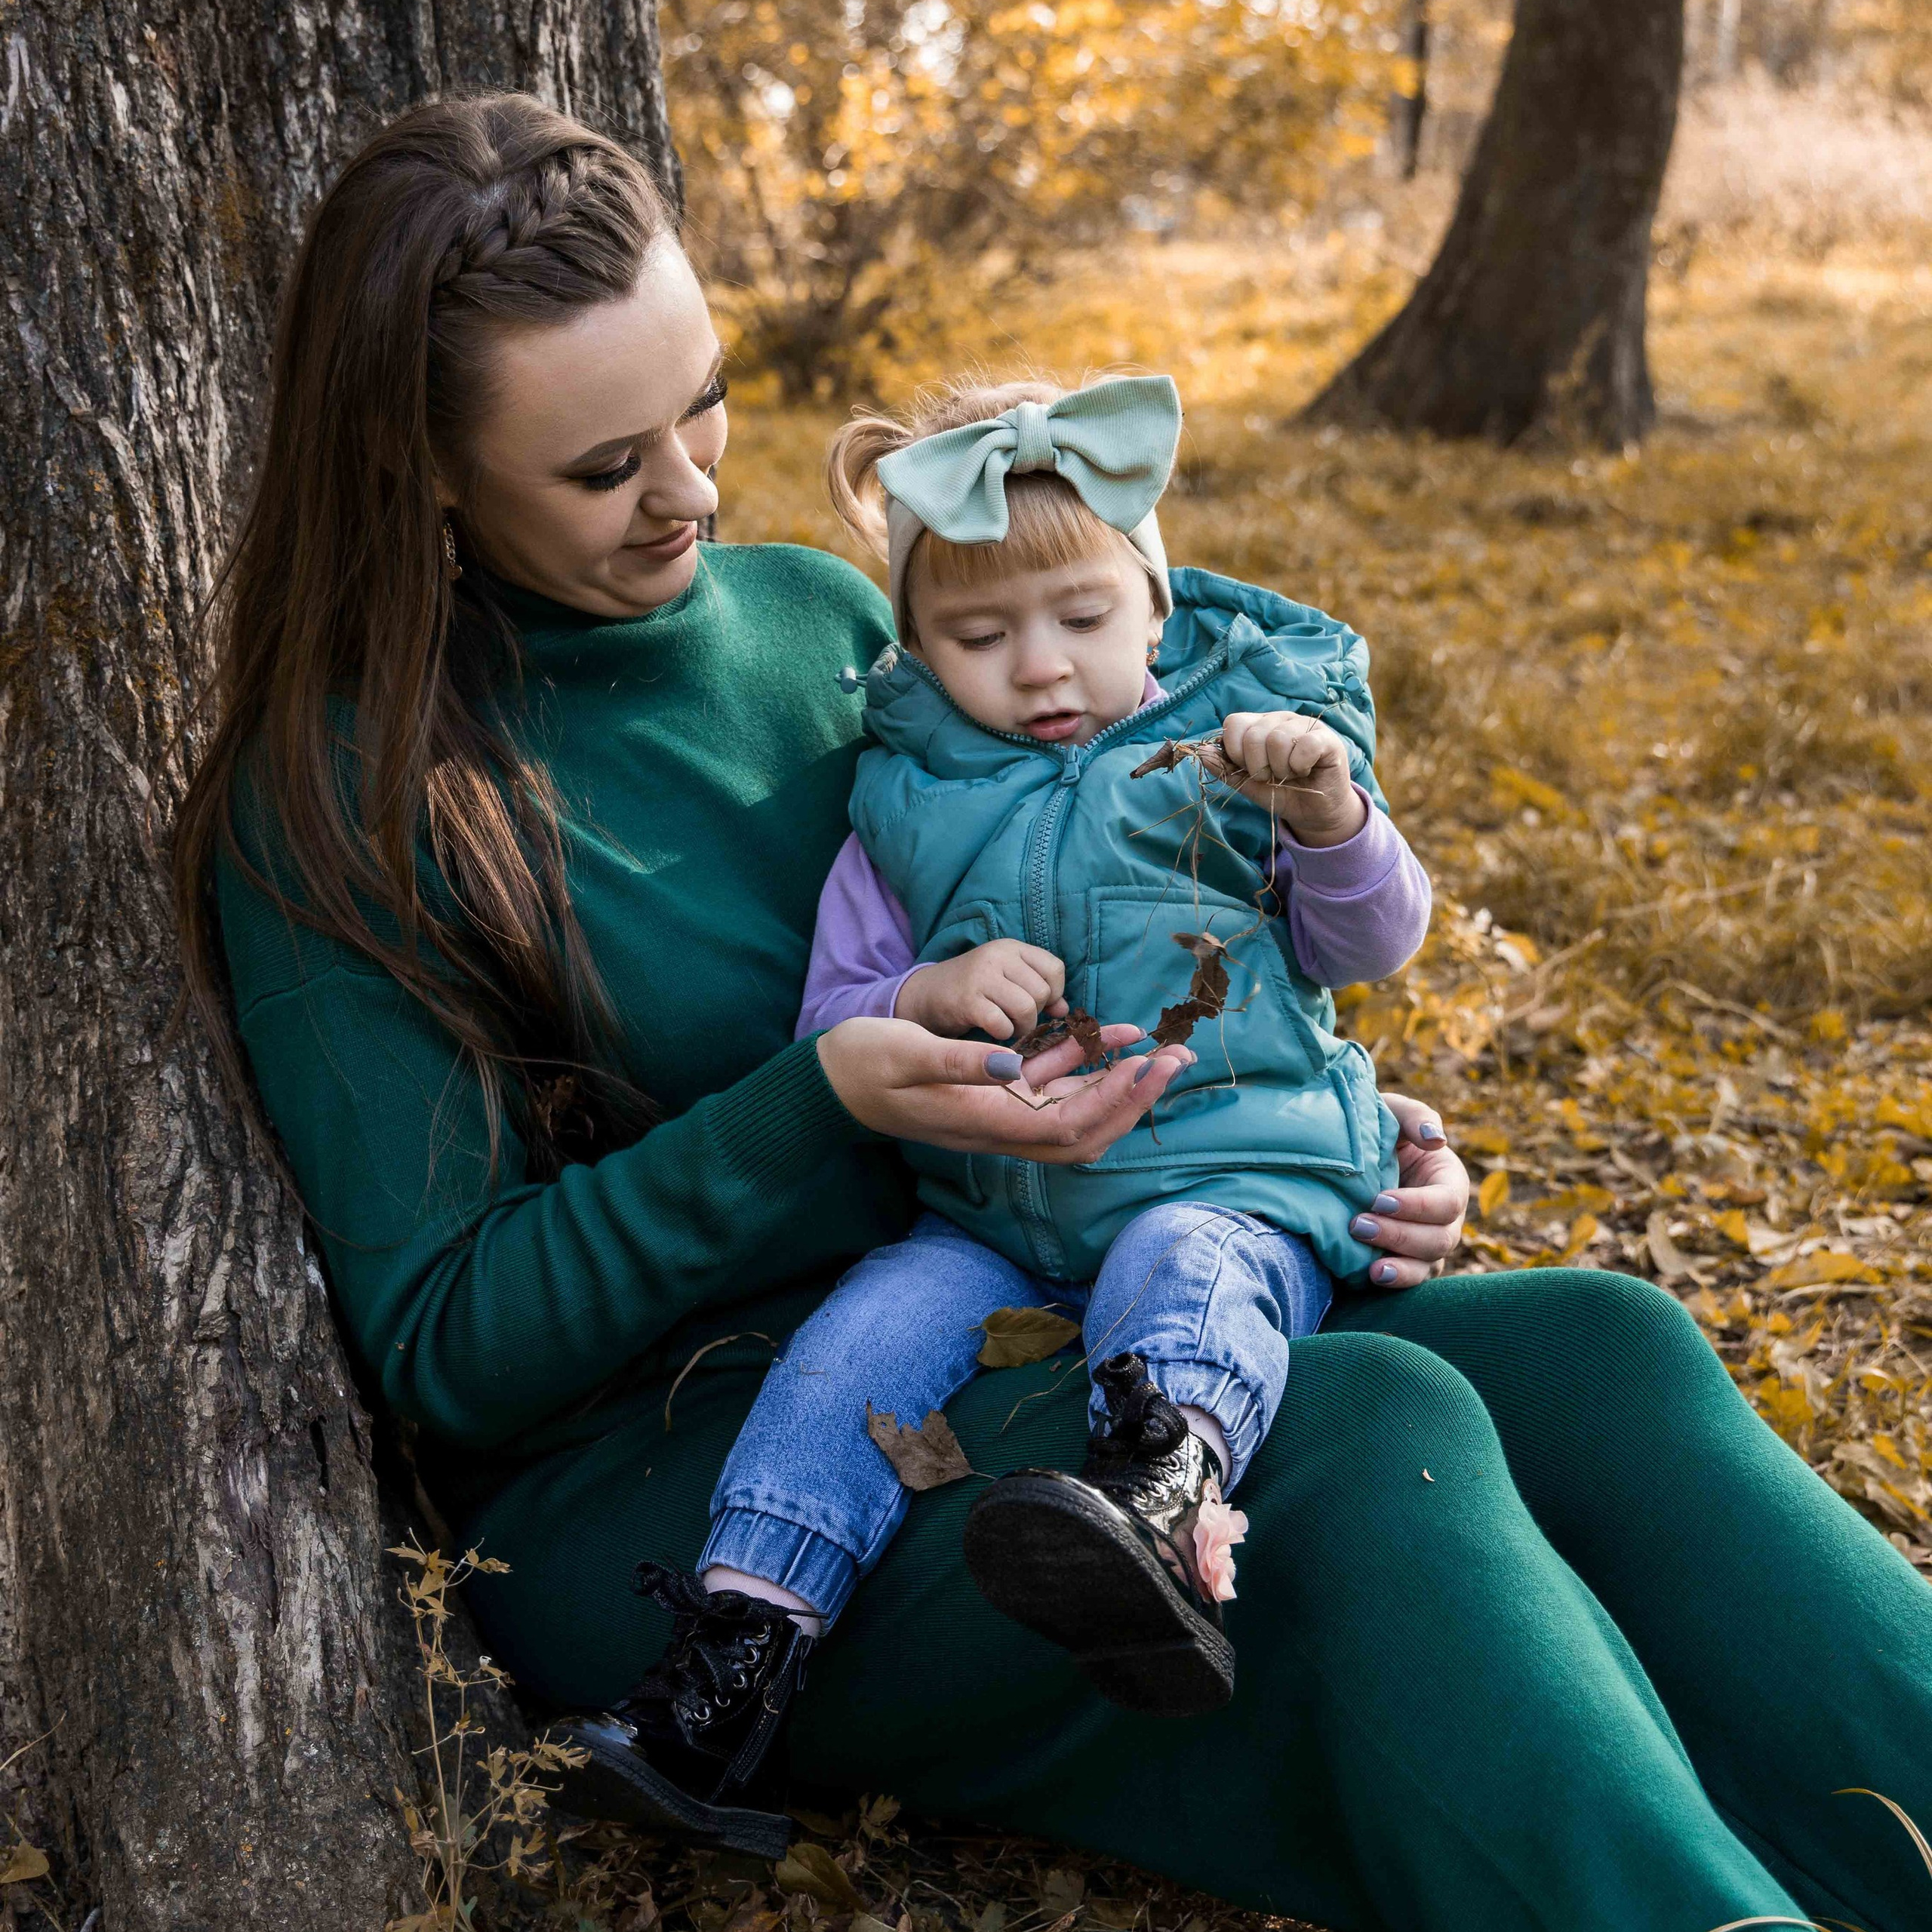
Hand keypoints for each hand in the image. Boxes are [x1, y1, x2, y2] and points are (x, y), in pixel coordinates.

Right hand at [816, 1016, 1196, 1162]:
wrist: (830, 1081)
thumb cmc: (863, 1064)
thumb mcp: (906, 1054)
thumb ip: (959, 1062)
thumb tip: (1013, 1065)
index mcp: (985, 1122)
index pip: (1068, 1124)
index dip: (1114, 1101)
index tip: (1148, 1067)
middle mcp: (1001, 1125)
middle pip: (1087, 1128)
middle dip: (1136, 1098)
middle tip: (1178, 1061)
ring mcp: (1000, 1110)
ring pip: (1077, 1107)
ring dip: (1121, 1083)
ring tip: (1164, 1051)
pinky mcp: (995, 1089)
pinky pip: (1052, 1082)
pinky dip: (1086, 1062)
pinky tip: (1115, 1034)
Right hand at [894, 938, 1066, 1040]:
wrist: (924, 995)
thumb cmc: (973, 991)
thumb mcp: (1007, 982)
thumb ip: (1039, 992)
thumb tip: (1065, 1010)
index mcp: (1011, 948)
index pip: (1055, 969)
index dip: (1053, 993)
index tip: (1038, 1004)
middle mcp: (997, 956)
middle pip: (1042, 992)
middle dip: (1034, 1014)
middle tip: (1014, 1018)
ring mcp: (981, 976)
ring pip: (1027, 1009)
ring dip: (1020, 1028)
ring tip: (1005, 1026)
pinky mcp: (967, 1000)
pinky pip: (1002, 1023)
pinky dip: (1002, 1035)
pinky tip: (991, 1031)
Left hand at [1220, 710, 1366, 847]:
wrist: (1315, 813)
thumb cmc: (1282, 793)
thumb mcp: (1249, 785)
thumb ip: (1226, 770)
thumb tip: (1200, 753)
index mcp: (1259, 726)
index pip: (1234, 722)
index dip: (1234, 751)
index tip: (1248, 770)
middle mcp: (1280, 719)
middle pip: (1254, 734)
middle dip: (1258, 767)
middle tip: (1272, 777)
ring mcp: (1304, 725)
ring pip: (1278, 739)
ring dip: (1281, 769)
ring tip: (1290, 775)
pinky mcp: (1326, 738)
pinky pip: (1304, 746)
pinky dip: (1300, 766)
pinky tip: (1306, 770)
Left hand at [1349, 1094, 1468, 1288]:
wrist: (1344, 1160)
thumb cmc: (1374, 1130)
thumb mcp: (1391, 1112)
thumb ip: (1415, 1116)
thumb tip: (1436, 1140)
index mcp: (1448, 1181)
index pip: (1446, 1202)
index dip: (1417, 1206)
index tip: (1378, 1200)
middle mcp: (1446, 1218)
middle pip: (1439, 1238)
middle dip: (1400, 1235)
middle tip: (1357, 1225)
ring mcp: (1428, 1245)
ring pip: (1427, 1265)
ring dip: (1400, 1266)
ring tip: (1371, 1267)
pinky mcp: (1407, 1262)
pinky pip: (1411, 1280)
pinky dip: (1395, 1281)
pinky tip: (1371, 1277)